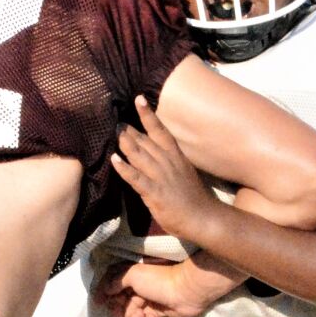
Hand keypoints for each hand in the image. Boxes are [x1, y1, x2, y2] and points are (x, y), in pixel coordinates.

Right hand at [95, 256, 238, 316]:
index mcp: (130, 277)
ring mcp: (147, 302)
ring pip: (129, 314)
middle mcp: (136, 289)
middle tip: (123, 310)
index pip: (111, 286)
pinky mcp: (157, 314)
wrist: (185, 292)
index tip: (99, 303)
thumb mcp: (133, 275)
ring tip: (142, 313)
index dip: (103, 294)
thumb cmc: (158, 281)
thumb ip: (116, 282)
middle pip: (118, 303)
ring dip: (133, 315)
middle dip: (119, 308)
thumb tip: (104, 290)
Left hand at [111, 98, 220, 243]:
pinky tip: (114, 160)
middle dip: (129, 129)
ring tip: (112, 131)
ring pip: (139, 155)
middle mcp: (168, 162)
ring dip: (125, 143)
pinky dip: (125, 169)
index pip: (161, 130)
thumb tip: (152, 154)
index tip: (138, 99)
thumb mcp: (182, 173)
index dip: (148, 115)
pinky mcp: (155, 192)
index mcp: (175, 156)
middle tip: (114, 119)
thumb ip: (167, 162)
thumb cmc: (192, 198)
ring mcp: (161, 176)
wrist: (203, 218)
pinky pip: (136, 178)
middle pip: (145, 140)